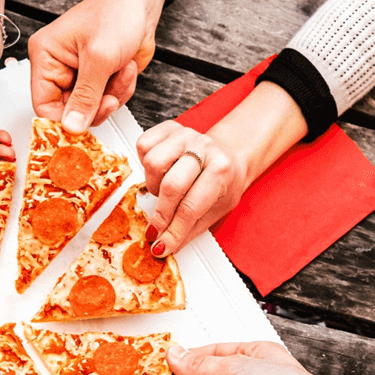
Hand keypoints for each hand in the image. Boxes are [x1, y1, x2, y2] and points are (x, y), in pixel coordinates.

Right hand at [29, 0, 168, 131]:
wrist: (141, 3)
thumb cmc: (116, 14)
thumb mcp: (99, 58)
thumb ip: (85, 96)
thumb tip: (72, 126)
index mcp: (46, 56)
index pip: (43, 105)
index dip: (63, 121)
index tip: (82, 128)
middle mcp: (59, 67)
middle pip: (70, 111)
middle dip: (96, 105)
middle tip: (110, 95)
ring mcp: (80, 75)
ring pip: (93, 109)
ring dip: (113, 94)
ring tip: (121, 69)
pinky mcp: (99, 79)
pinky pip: (108, 101)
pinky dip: (121, 90)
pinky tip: (126, 69)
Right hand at [135, 80, 306, 255]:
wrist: (230, 156)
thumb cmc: (224, 183)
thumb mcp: (217, 210)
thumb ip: (190, 230)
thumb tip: (164, 247)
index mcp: (221, 169)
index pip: (191, 207)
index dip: (173, 231)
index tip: (162, 246)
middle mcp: (204, 147)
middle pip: (171, 186)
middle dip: (161, 215)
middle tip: (157, 229)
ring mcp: (185, 134)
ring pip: (153, 163)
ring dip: (154, 186)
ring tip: (165, 193)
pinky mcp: (169, 127)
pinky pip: (144, 145)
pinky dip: (145, 163)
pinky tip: (160, 173)